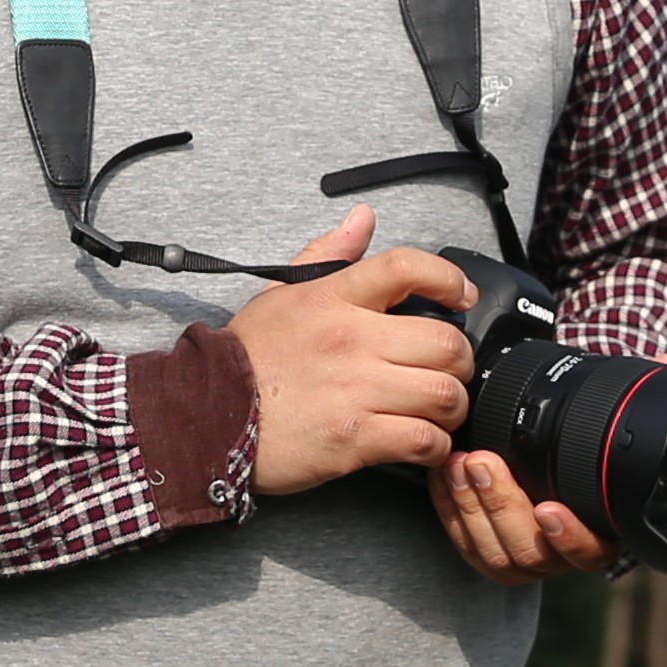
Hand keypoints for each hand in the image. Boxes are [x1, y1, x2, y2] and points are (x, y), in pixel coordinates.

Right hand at [229, 208, 484, 497]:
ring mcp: (355, 390)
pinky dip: (435, 447)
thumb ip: (326, 255)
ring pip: (444, 394)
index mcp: (333, 298)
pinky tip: (424, 445)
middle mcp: (351, 340)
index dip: (449, 279)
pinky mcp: (355, 438)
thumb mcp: (278, 293)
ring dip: (452, 408)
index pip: (407, 268)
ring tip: (440, 413)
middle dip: (461, 362)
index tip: (462, 296)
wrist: (204, 419)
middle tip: (450, 372)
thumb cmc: (244, 360)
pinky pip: (423, 441)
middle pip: (446, 342)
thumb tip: (363, 219)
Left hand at [431, 445, 616, 585]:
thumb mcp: (584, 460)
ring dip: (469, 503)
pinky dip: (449, 507)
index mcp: (596, 539)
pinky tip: (443, 476)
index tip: (548, 510)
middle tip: (482, 463)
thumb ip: (583, 452)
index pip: (590, 552)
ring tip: (458, 464)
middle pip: (530, 550)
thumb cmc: (568, 470)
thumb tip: (587, 415)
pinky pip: (465, 544)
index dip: (569, 536)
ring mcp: (521, 566)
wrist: (539, 484)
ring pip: (494, 553)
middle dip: (500, 503)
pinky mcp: (487, 560)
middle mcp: (559, 560)